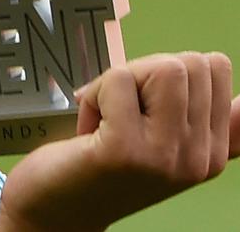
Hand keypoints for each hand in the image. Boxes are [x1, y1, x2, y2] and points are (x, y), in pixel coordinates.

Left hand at [0, 52, 238, 230]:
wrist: (56, 210)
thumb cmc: (100, 169)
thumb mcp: (161, 144)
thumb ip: (205, 123)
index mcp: (214, 151)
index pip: (215, 67)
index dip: (164, 71)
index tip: (142, 106)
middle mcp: (200, 157)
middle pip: (190, 62)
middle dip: (143, 72)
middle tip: (119, 111)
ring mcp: (167, 154)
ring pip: (163, 66)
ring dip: (119, 81)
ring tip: (105, 118)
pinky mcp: (127, 148)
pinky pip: (120, 79)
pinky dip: (94, 93)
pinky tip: (88, 127)